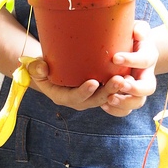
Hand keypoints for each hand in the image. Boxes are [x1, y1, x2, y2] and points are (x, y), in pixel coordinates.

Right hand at [25, 20, 157, 115]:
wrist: (51, 70)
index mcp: (63, 96)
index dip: (84, 92)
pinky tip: (132, 75)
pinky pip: (112, 91)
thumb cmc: (43, 68)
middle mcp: (80, 100)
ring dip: (118, 89)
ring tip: (128, 78)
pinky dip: (121, 87)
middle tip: (119, 80)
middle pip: (96, 99)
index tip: (93, 82)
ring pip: (107, 96)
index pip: (75, 97)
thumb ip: (36, 68)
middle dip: (108, 91)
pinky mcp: (99, 89)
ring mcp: (91, 96)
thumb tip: (42, 67)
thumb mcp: (35, 68)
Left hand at [101, 20, 157, 116]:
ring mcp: (139, 89)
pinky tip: (104, 105)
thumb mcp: (137, 28)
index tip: (115, 57)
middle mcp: (147, 75)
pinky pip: (126, 110)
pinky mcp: (128, 98)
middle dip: (135, 88)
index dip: (132, 60)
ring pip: (138, 102)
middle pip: (148, 88)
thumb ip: (140, 28)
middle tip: (119, 83)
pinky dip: (116, 110)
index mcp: (149, 56)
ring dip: (125, 102)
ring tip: (109, 98)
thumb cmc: (131, 36)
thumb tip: (138, 34)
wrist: (130, 49)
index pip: (146, 60)